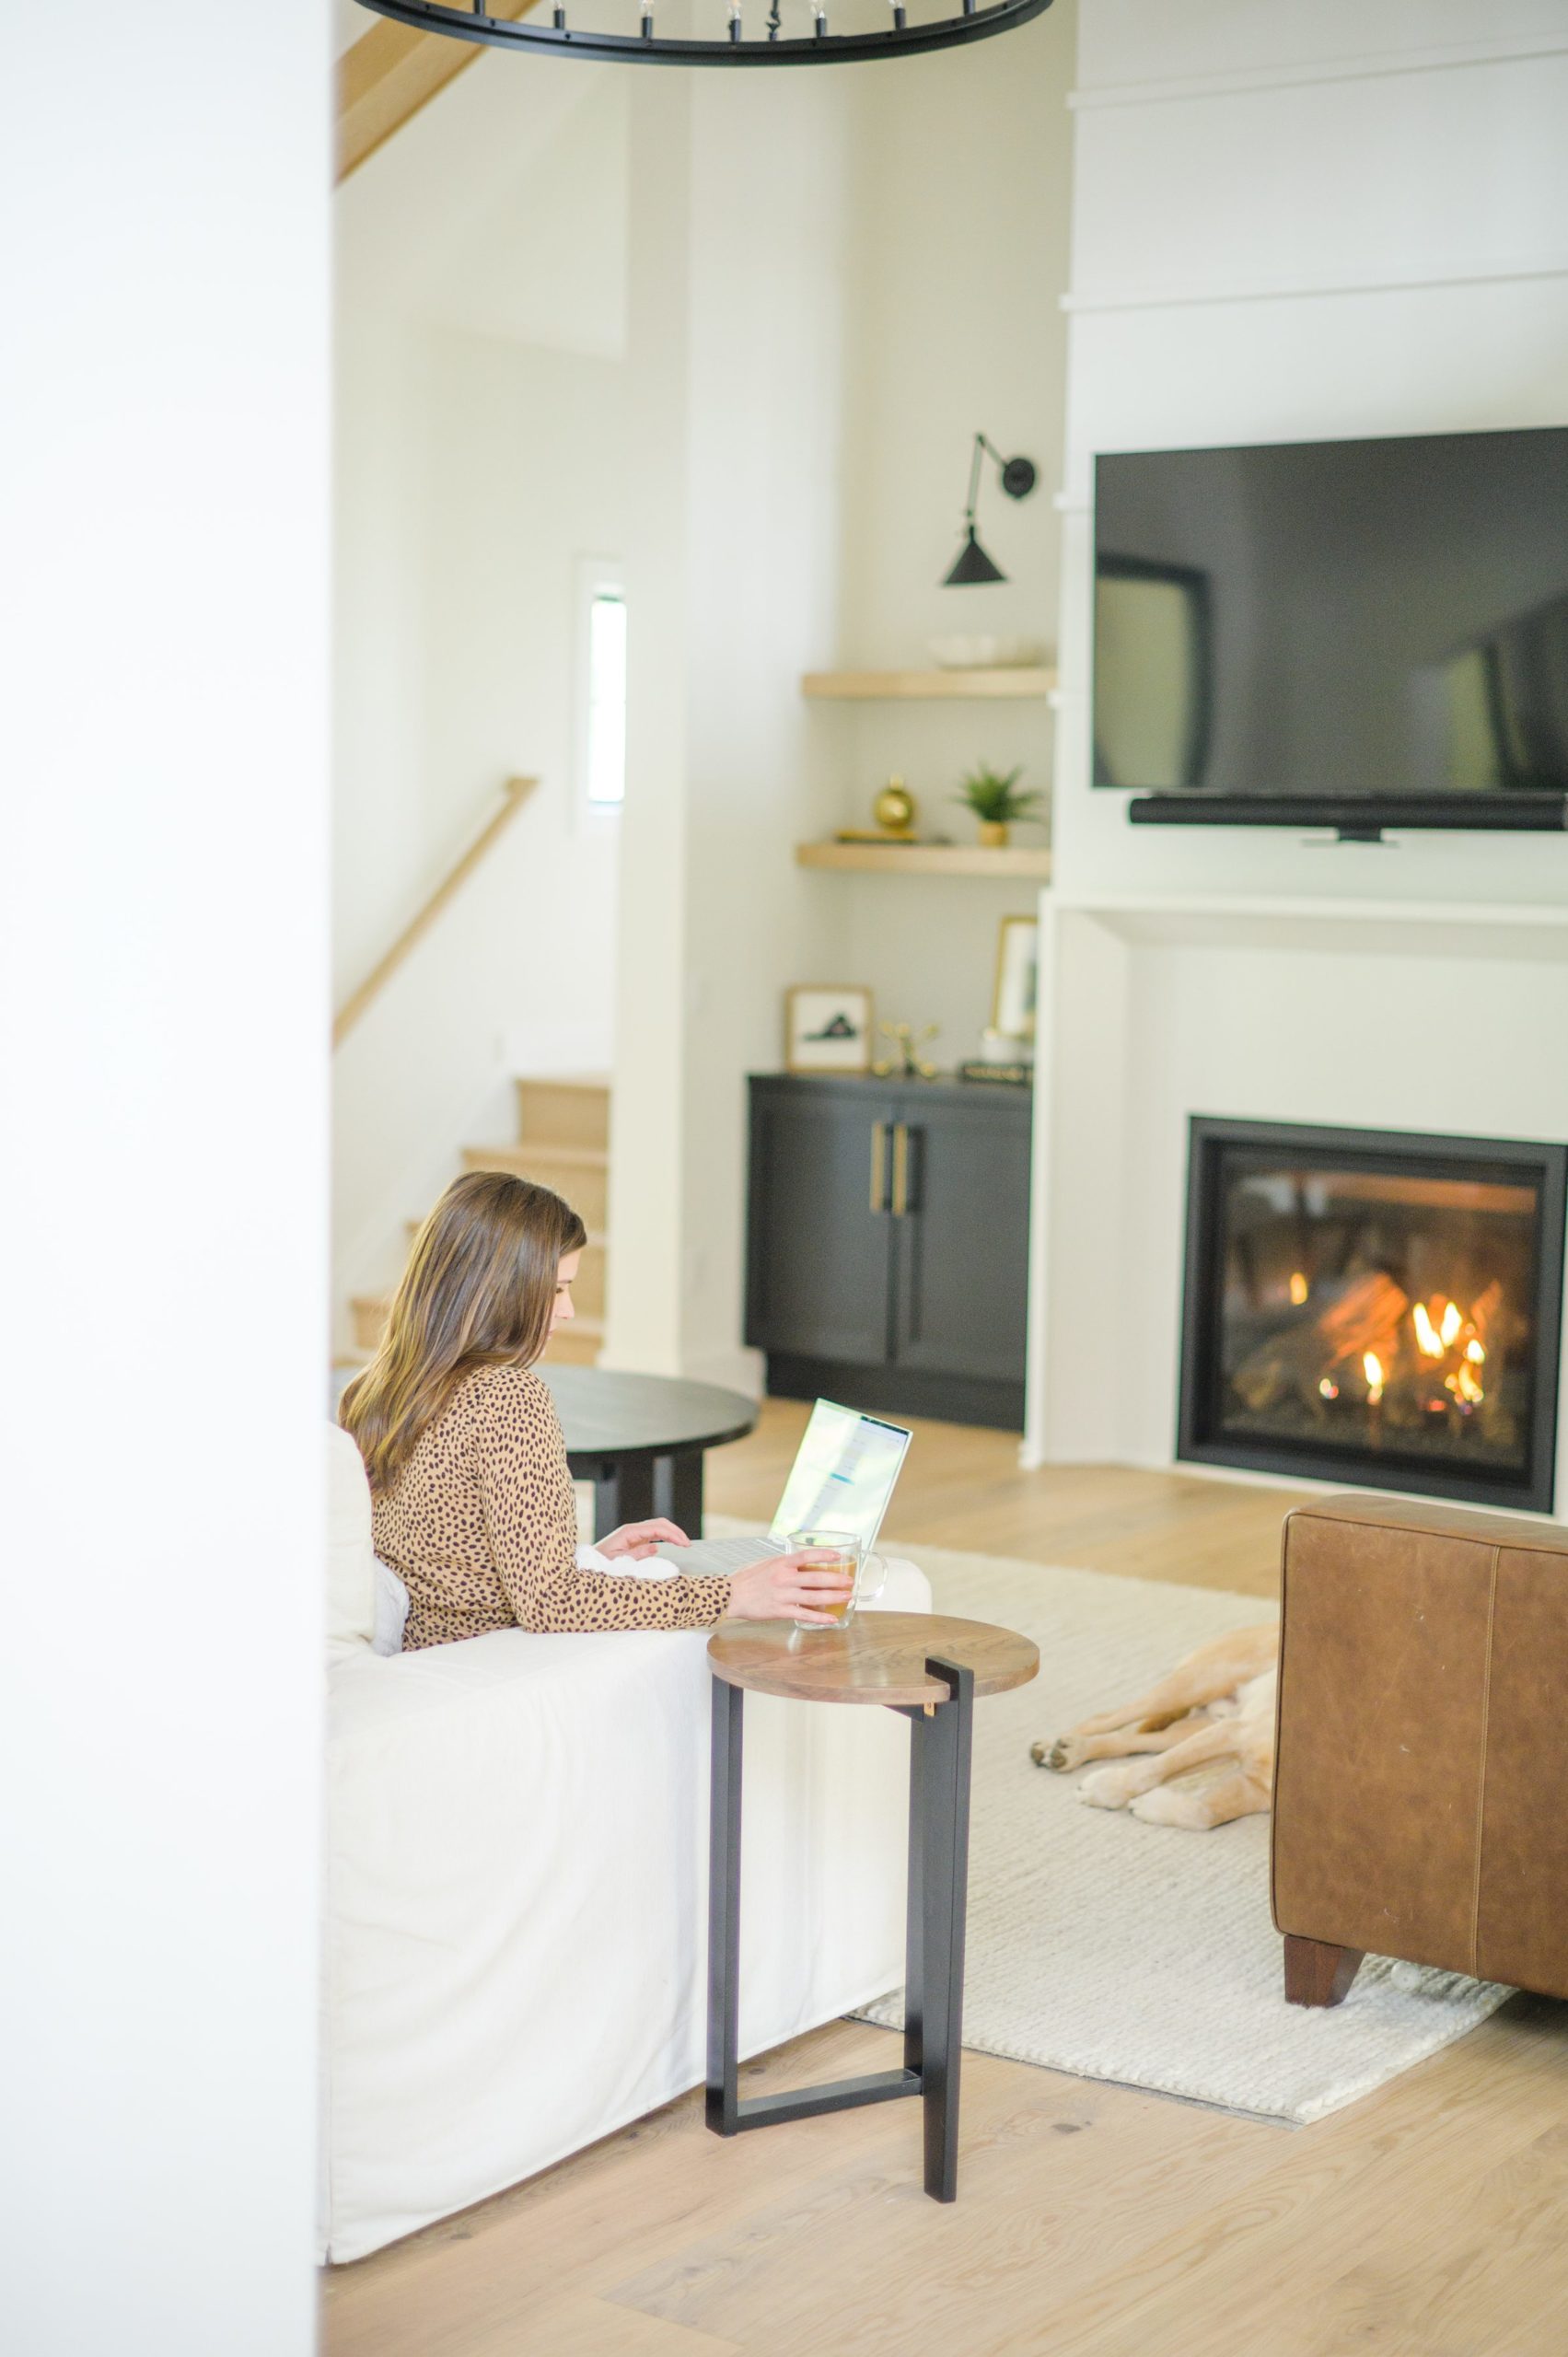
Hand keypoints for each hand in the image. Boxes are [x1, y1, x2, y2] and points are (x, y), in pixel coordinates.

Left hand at [597, 1518, 688, 1560]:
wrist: (588, 1563)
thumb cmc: (600, 1563)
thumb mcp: (618, 1562)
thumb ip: (637, 1555)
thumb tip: (656, 1547)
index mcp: (629, 1531)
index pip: (657, 1528)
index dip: (673, 1534)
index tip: (684, 1544)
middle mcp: (632, 1530)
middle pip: (659, 1523)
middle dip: (676, 1531)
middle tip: (688, 1544)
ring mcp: (634, 1534)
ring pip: (658, 1526)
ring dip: (672, 1532)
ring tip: (684, 1543)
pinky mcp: (634, 1540)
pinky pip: (654, 1534)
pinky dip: (666, 1536)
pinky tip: (673, 1542)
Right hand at [724, 1549, 855, 1624]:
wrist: (730, 1595)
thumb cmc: (747, 1579)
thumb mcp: (767, 1563)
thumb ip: (785, 1564)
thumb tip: (801, 1562)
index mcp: (781, 1563)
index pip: (807, 1555)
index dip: (825, 1555)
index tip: (838, 1557)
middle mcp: (784, 1578)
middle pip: (816, 1577)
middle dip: (836, 1580)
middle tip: (850, 1581)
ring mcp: (783, 1595)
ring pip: (814, 1596)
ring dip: (833, 1597)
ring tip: (847, 1597)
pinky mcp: (780, 1611)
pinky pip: (804, 1614)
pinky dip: (820, 1617)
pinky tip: (831, 1619)